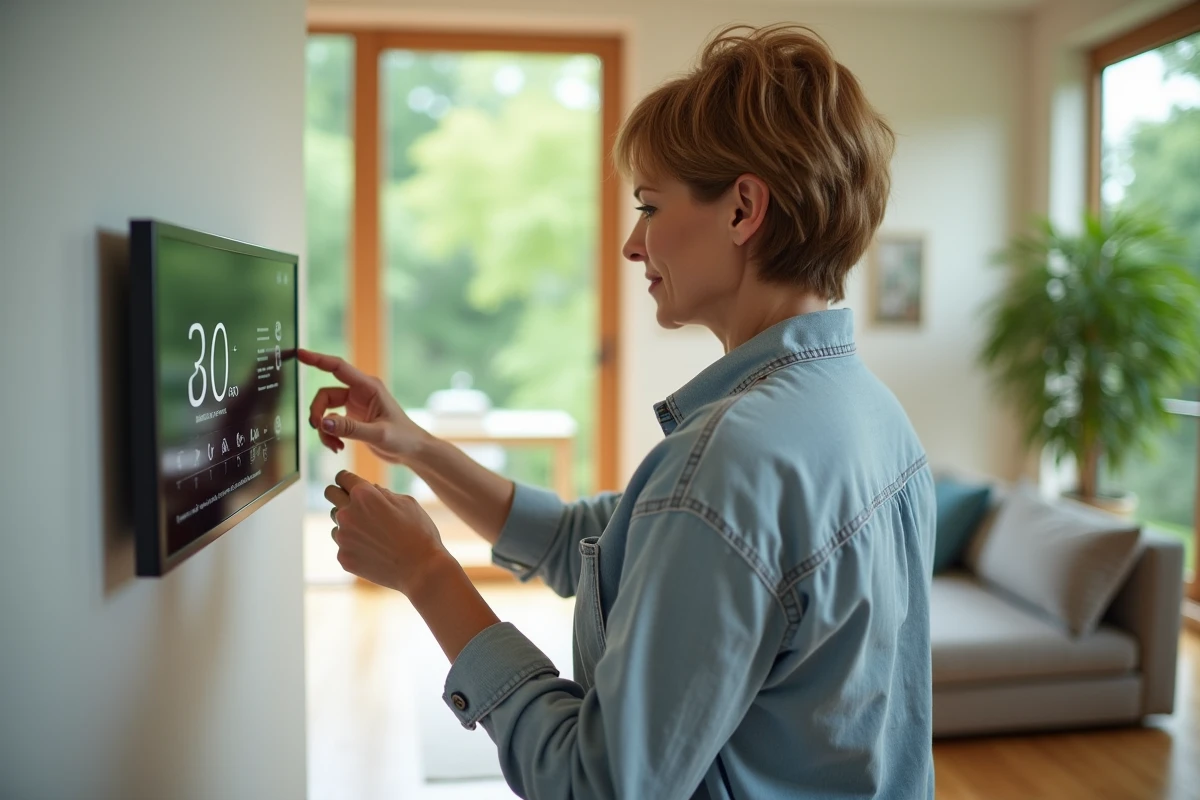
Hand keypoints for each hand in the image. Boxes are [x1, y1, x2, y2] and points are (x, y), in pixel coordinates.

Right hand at [298, 348, 430, 464]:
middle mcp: (360, 392)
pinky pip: (331, 423)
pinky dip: (330, 435)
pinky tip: (338, 447)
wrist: (413, 451)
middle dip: (318, 413)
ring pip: (325, 411)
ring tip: (333, 446)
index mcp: (369, 387)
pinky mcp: (352, 418)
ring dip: (324, 429)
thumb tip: (323, 422)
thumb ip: (350, 428)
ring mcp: (355, 405)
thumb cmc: (403, 438)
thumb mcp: (378, 434)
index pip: (338, 367)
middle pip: (325, 394)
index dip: (317, 359)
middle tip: (320, 431)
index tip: (299, 353)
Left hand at [325, 469, 454, 595]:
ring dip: (348, 522)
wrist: (422, 569)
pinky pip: (343, 545)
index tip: (348, 482)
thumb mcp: (407, 502)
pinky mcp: (343, 557)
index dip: (347, 478)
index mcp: (363, 494)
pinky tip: (374, 551)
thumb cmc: (419, 532)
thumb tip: (369, 489)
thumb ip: (383, 493)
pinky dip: (354, 545)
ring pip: (336, 522)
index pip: (342, 477)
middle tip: (351, 500)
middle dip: (339, 493)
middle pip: (330, 493)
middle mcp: (347, 513)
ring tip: (372, 533)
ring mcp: (343, 537)